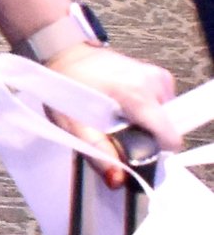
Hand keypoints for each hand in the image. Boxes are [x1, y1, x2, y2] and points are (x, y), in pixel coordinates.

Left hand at [42, 42, 185, 167]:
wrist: (66, 54)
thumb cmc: (67, 85)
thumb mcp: (74, 124)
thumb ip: (98, 153)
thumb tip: (118, 181)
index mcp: (137, 95)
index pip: (169, 136)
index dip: (153, 151)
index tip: (134, 152)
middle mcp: (153, 83)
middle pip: (165, 128)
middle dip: (145, 137)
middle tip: (117, 132)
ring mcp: (157, 76)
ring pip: (164, 117)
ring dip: (144, 123)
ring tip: (117, 116)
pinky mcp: (156, 74)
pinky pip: (160, 104)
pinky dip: (145, 111)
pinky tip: (123, 106)